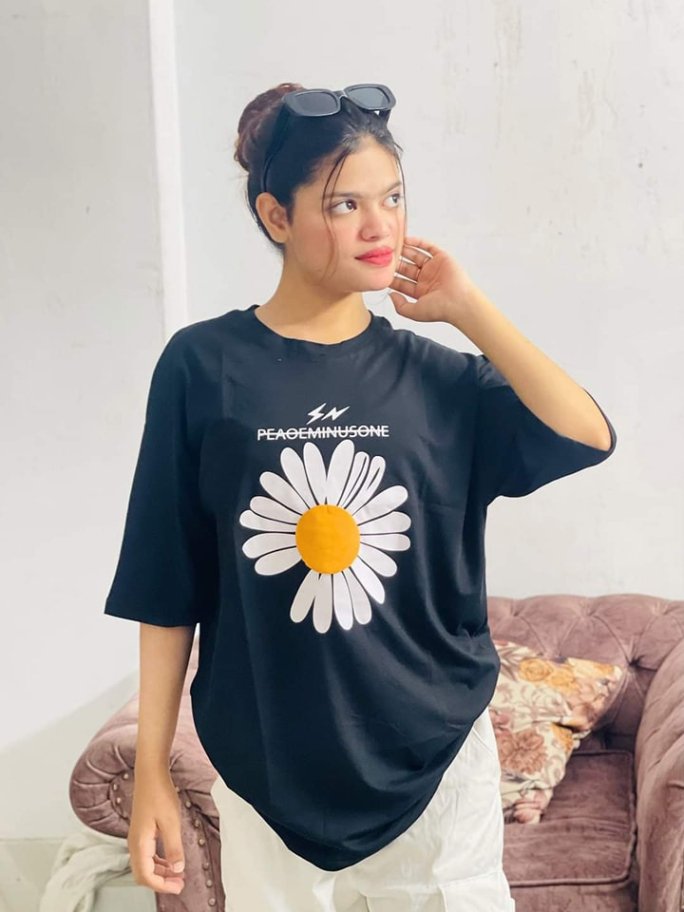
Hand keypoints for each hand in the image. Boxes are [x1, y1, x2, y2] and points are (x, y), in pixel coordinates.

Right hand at [128, 770, 186, 894]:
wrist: (150, 773)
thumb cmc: (159, 793)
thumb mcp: (171, 822)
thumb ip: (174, 848)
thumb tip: (177, 870)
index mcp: (139, 844)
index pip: (146, 876)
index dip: (162, 886)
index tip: (178, 886)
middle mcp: (134, 843)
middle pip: (143, 874)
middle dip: (160, 882)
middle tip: (179, 884)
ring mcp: (137, 837)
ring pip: (145, 864)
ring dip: (160, 872)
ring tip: (177, 874)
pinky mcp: (141, 831)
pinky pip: (147, 854)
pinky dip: (158, 861)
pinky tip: (170, 859)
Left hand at [387, 235, 480, 329]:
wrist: (458, 302)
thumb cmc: (439, 309)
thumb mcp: (414, 312)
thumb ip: (400, 306)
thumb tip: (390, 294)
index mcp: (420, 292)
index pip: (401, 282)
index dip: (391, 277)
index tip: (379, 271)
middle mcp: (426, 279)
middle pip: (406, 268)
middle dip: (396, 262)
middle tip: (384, 255)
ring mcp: (434, 268)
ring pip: (416, 256)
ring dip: (405, 250)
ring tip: (393, 244)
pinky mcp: (442, 258)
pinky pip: (428, 247)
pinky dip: (418, 242)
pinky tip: (407, 239)